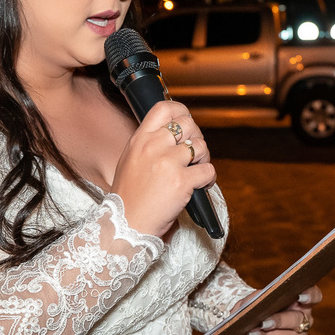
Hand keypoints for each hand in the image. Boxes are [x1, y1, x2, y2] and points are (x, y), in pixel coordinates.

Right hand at [111, 101, 214, 237]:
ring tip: (197, 171)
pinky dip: (209, 178)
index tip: (187, 122)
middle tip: (195, 152)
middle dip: (197, 136)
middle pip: (188, 124)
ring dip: (204, 158)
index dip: (181, 111)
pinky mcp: (181, 181)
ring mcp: (168, 163)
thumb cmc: (128, 197)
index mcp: (140, 139)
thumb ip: (148, 144)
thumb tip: (173, 133)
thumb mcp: (130, 160)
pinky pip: (208, 170)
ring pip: (201, 146)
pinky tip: (201, 185)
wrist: (125, 225)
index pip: (164, 109)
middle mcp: (153, 146)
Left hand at [234, 286, 322, 334]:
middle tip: (263, 322)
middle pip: (297, 319)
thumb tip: (257, 306)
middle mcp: (305, 320)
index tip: (300, 296)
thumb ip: (257, 299)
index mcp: (300, 301)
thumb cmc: (256, 308)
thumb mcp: (255, 299)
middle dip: (279, 321)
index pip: (314, 296)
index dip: (310, 296)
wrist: (249, 326)